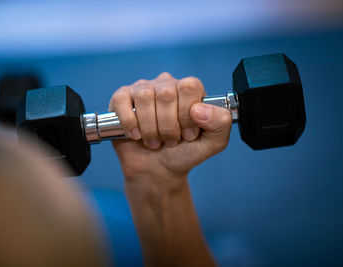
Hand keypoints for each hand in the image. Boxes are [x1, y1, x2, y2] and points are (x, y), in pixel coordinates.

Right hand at [109, 72, 230, 265]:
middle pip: (167, 93)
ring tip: (154, 140)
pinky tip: (136, 135)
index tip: (188, 134)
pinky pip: (123, 101)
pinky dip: (131, 123)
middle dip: (169, 126)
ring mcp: (142, 89)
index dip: (187, 114)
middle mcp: (166, 84)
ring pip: (145, 97)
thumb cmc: (183, 153)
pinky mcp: (121, 98)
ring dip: (150, 128)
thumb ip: (221, 123)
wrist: (157, 171)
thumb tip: (199, 109)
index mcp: (189, 90)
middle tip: (170, 140)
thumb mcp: (213, 143)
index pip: (189, 86)